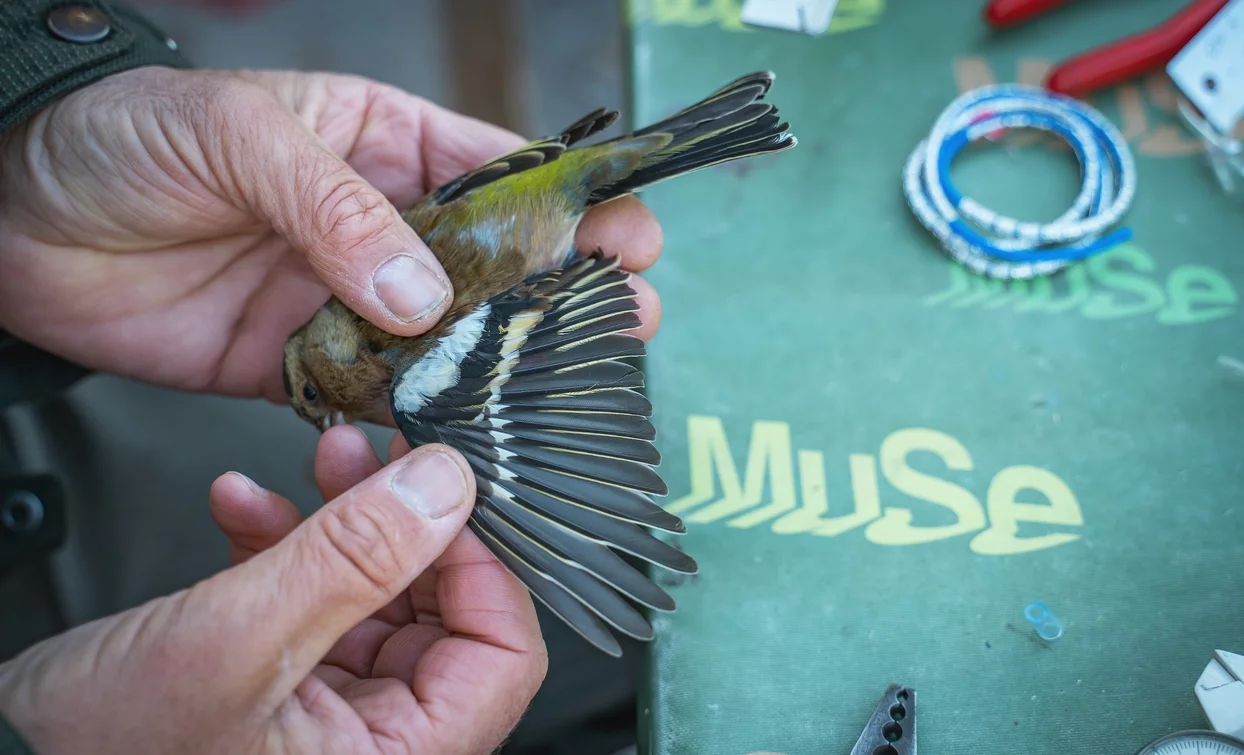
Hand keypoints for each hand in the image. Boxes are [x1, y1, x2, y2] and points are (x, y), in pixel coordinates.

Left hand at [0, 66, 662, 401]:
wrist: (15, 219)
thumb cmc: (125, 136)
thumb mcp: (242, 137)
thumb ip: (337, 211)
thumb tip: (423, 297)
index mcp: (381, 142)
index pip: (497, 172)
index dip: (569, 204)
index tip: (625, 235)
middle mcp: (376, 225)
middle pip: (491, 262)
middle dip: (558, 291)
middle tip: (621, 320)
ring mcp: (344, 298)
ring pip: (444, 337)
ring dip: (500, 364)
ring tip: (563, 387)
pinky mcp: (301, 363)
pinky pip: (374, 392)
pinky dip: (413, 414)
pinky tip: (459, 430)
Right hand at [0, 440, 546, 754]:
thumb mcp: (237, 641)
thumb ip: (352, 560)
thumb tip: (446, 487)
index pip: (503, 660)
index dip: (485, 566)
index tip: (447, 494)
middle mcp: (374, 745)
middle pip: (444, 615)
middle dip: (407, 523)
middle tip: (381, 456)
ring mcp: (327, 715)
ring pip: (378, 595)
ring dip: (348, 522)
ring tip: (320, 461)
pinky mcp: (278, 685)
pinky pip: (314, 603)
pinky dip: (288, 547)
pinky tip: (247, 508)